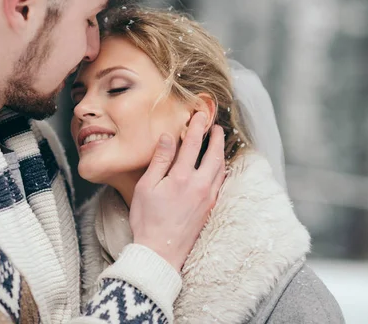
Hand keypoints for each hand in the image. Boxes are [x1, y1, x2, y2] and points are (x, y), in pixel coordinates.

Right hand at [129, 112, 225, 270]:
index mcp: (182, 177)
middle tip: (215, 126)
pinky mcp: (209, 209)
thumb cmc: (148, 220)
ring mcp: (208, 198)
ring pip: (221, 169)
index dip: (198, 127)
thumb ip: (160, 160)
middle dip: (216, 138)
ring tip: (218, 143)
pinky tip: (218, 169)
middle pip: (214, 155)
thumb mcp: (146, 186)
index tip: (200, 115)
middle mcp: (200, 185)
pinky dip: (221, 170)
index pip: (193, 144)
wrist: (160, 252)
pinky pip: (220, 183)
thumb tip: (168, 138)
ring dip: (221, 153)